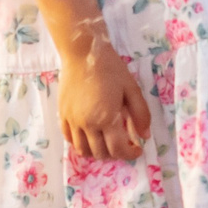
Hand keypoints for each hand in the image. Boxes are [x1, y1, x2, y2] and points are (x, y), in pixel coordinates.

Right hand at [58, 42, 151, 161]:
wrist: (83, 53)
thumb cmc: (110, 69)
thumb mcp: (132, 89)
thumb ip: (141, 114)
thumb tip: (145, 136)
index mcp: (106, 118)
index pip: (118, 149)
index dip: (130, 154)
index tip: (137, 149)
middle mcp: (87, 124)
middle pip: (100, 153)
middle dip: (115, 154)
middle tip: (123, 146)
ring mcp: (72, 120)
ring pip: (82, 150)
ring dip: (96, 152)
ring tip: (106, 144)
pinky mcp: (62, 114)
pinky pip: (69, 138)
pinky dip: (79, 144)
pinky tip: (89, 137)